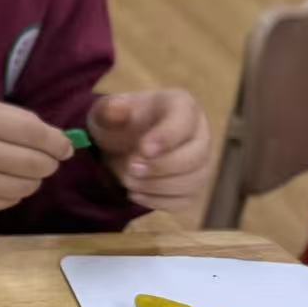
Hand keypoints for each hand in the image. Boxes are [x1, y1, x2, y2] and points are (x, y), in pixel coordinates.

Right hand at [0, 92, 74, 213]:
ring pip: (25, 186)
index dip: (57, 141)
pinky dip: (13, 191)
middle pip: (34, 164)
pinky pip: (7, 202)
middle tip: (47, 157)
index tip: (65, 145)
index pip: (33, 133)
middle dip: (49, 161)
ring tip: (21, 168)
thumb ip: (10, 119)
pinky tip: (2, 179)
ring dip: (33, 178)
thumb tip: (54, 140)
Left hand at [89, 90, 212, 213]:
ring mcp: (200, 162)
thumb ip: (110, 110)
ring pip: (194, 181)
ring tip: (127, 181)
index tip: (143, 149)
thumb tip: (116, 108)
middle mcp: (199, 133)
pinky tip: (135, 194)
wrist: (121, 144)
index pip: (184, 121)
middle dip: (162, 166)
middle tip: (131, 169)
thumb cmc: (119, 121)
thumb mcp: (107, 111)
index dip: (166, 137)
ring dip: (158, 186)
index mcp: (181, 105)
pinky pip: (185, 200)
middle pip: (196, 156)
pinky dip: (159, 201)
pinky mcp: (192, 186)